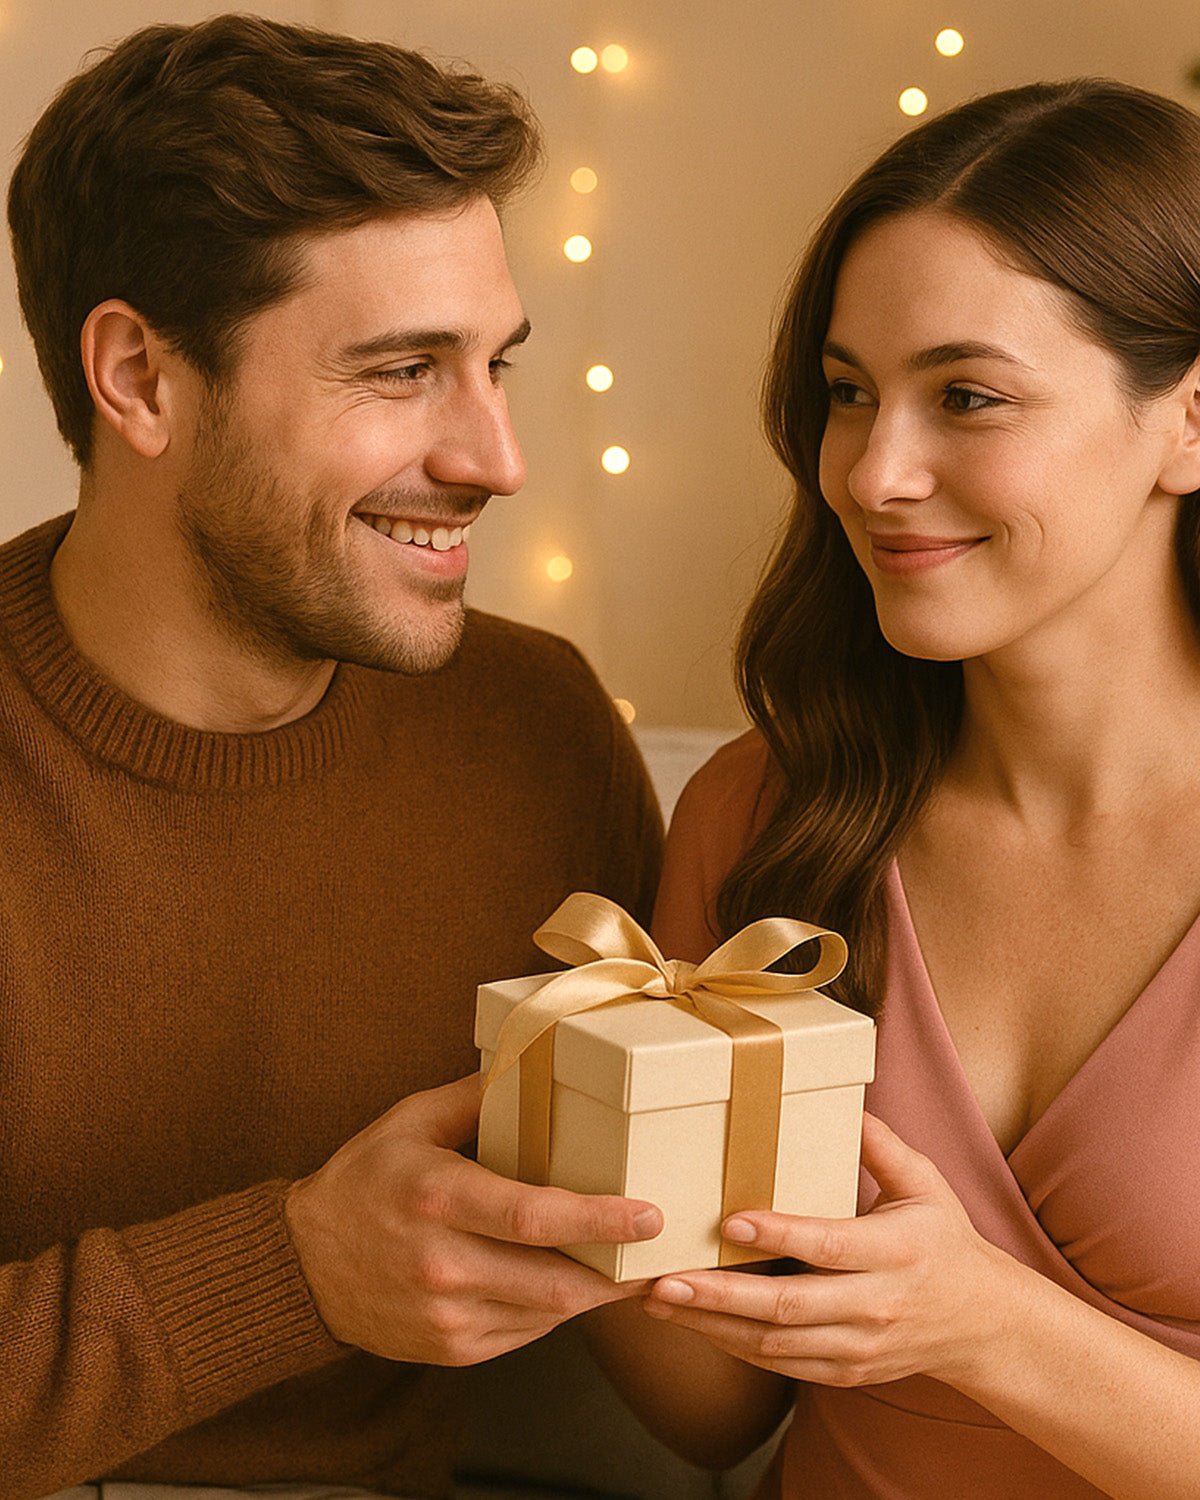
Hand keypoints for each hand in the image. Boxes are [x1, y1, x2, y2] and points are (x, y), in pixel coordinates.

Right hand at [285, 1074, 662, 1365]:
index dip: (598, 1219)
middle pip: (555, 1280)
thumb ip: (478, 1095)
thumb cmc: (365, 1180)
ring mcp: (447, 1315)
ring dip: (595, 1294)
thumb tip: (539, 1064)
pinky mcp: (452, 1349)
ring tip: (632, 1267)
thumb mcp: (411, 1121)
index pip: (532, 1215)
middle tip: (662, 1249)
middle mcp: (442, 1263)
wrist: (305, 1266)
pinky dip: (556, 1309)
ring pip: (548, 1314)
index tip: (648, 1214)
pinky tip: (572, 1283)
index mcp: (437, 1197)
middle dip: (619, 1271)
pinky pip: (526, 1332)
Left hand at [642, 1112, 1016, 1389]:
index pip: (829, 1245)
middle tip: (665, 1281)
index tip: (729, 1222)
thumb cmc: (945, 1240)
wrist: (983, 1324)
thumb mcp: (926, 1184)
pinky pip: (782, 1365)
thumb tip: (844, 1099)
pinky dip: (735, 1347)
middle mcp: (876, 1305)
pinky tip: (695, 1325)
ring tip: (658, 1303)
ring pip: (776, 1343)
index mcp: (896, 1252)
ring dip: (713, 1326)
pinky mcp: (846, 1372)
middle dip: (721, 1296)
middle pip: (790, 1305)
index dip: (779, 1235)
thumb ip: (882, 1145)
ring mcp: (860, 1346)